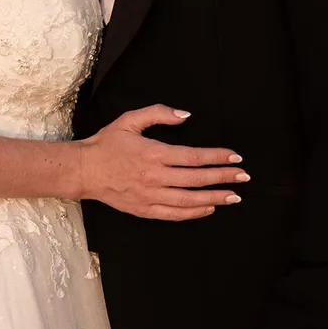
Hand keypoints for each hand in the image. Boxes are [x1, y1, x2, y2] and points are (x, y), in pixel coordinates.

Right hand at [79, 105, 249, 219]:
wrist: (84, 170)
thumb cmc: (107, 143)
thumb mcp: (130, 119)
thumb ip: (159, 114)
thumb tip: (185, 116)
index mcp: (154, 153)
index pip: (194, 157)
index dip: (217, 157)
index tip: (235, 157)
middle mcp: (155, 177)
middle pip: (197, 179)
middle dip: (223, 178)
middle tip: (244, 177)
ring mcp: (150, 196)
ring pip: (190, 201)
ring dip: (214, 198)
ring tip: (233, 196)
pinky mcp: (145, 210)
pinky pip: (174, 214)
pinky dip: (194, 213)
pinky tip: (208, 208)